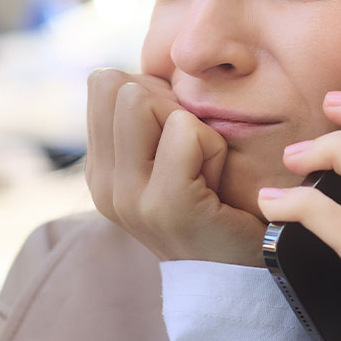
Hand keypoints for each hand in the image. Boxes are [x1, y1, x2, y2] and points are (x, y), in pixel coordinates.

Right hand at [85, 69, 266, 265]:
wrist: (241, 273)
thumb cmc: (217, 201)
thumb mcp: (169, 153)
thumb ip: (149, 113)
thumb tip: (148, 68)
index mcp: (99, 169)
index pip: (104, 81)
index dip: (152, 93)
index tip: (175, 138)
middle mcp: (102, 183)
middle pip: (121, 84)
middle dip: (170, 105)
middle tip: (193, 155)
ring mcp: (128, 197)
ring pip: (145, 99)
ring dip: (191, 124)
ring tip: (204, 168)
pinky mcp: (164, 204)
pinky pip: (186, 129)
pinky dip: (213, 146)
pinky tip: (217, 183)